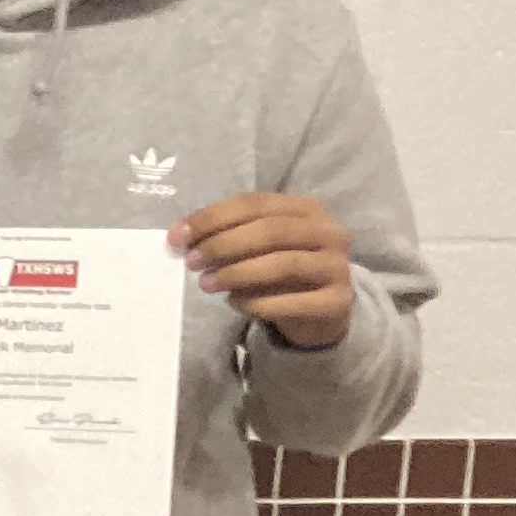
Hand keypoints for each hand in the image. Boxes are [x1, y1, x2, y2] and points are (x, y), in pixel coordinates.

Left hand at [171, 192, 352, 348]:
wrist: (321, 312)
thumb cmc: (280, 272)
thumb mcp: (255, 247)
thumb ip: (225, 236)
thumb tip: (181, 237)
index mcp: (306, 208)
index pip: (254, 203)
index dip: (211, 217)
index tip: (178, 236)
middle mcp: (329, 232)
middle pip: (270, 231)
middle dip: (223, 245)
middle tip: (191, 262)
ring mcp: (338, 267)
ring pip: (282, 265)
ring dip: (236, 274)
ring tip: (206, 284)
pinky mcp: (337, 301)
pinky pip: (291, 301)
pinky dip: (256, 303)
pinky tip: (234, 303)